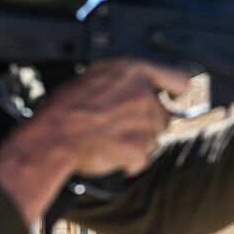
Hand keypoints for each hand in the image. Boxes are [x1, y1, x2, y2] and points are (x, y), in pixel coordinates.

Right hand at [0, 58, 188, 222]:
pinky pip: (141, 159)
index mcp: (134, 71)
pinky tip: (109, 154)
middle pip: (163, 116)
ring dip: (137, 143)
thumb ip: (122, 80)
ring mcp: (145, 123)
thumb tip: (128, 84)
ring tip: (110, 141)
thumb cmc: (66, 107)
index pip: (178, 78)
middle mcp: (145, 96)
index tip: (175, 99)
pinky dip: (129, 161)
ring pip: (153, 139)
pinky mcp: (140, 148)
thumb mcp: (94, 76)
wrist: (55, 137)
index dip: (178, 91)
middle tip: (122, 127)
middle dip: (148, 125)